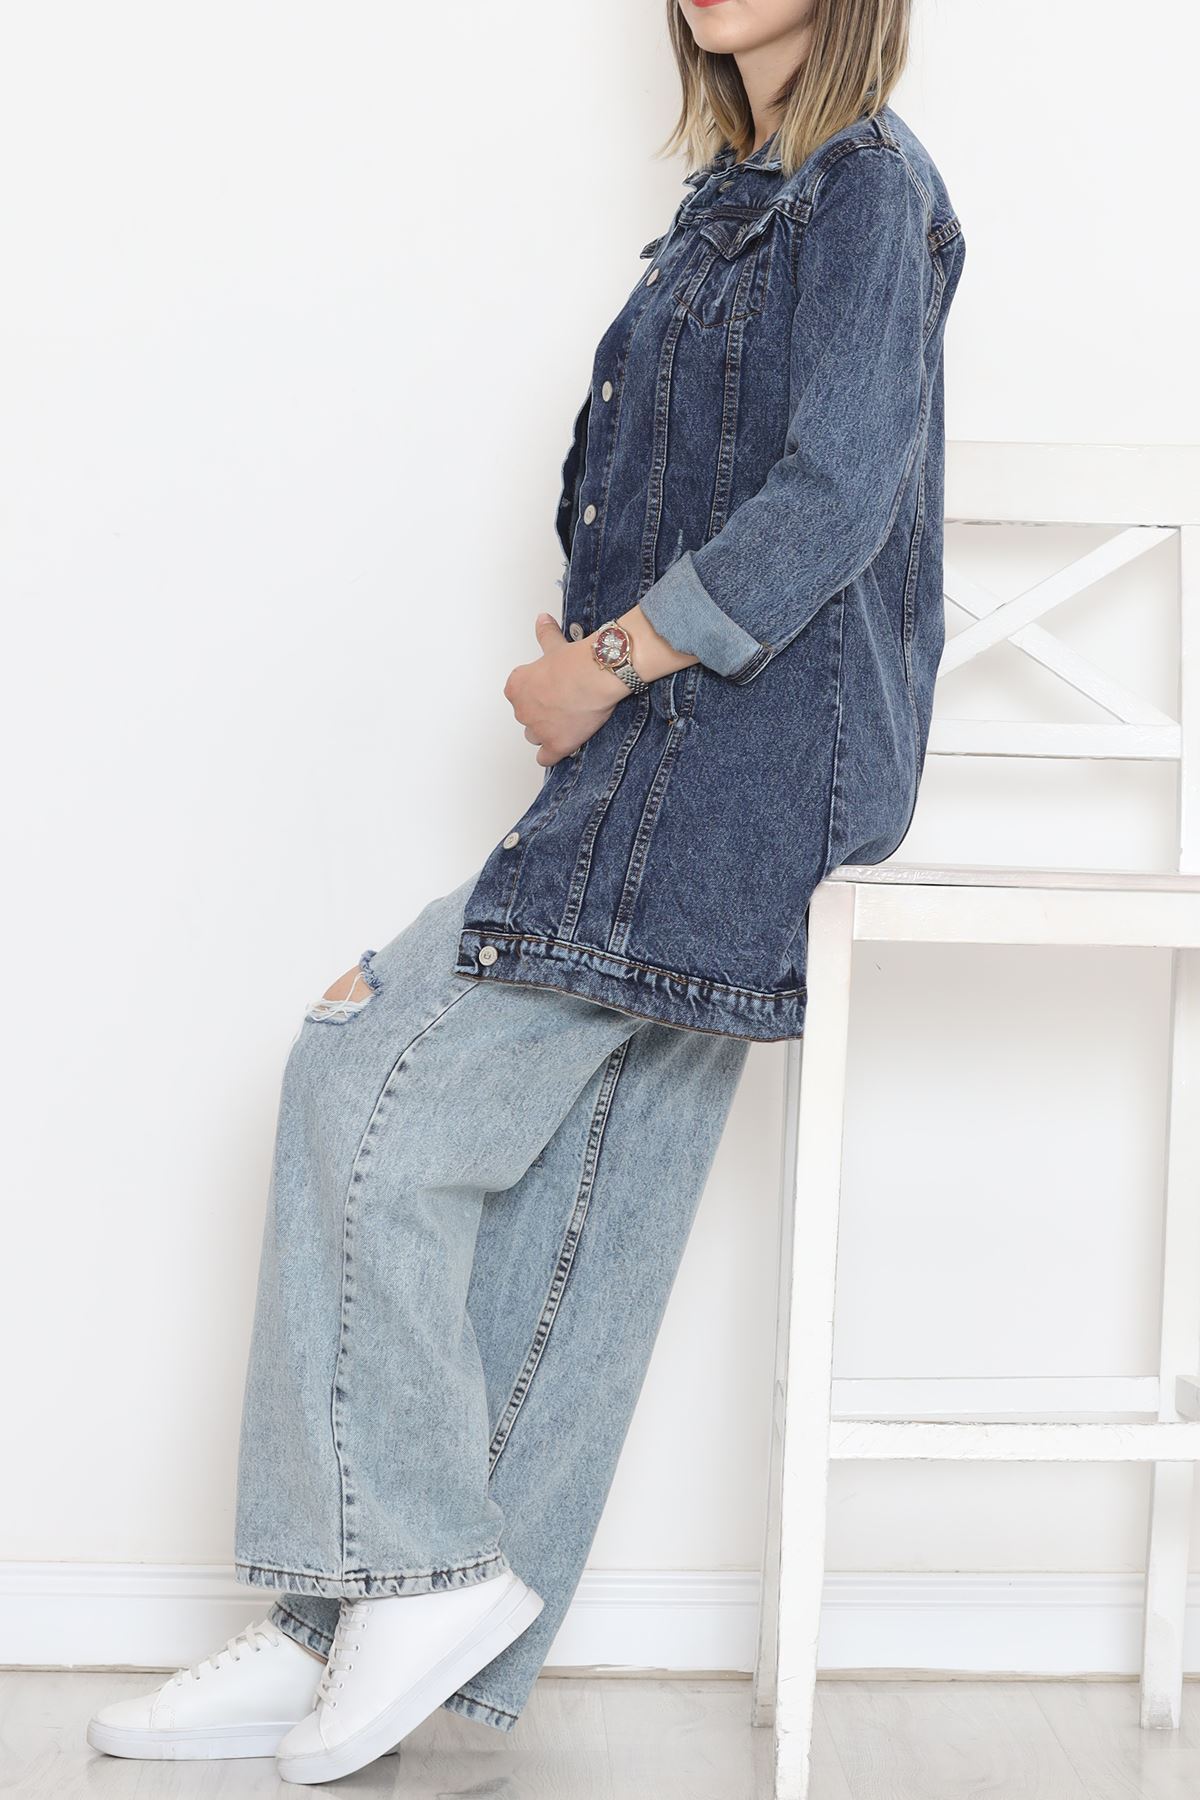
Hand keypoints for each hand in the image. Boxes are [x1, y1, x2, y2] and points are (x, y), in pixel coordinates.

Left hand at [504, 614, 625, 766]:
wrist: (597, 673)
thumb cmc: (577, 660)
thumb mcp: (555, 644)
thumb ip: (545, 634)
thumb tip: (542, 620)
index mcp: (516, 686)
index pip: (519, 696)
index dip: (536, 694)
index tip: (551, 690)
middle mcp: (521, 709)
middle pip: (527, 717)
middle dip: (542, 713)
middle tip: (563, 704)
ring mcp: (538, 729)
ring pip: (535, 736)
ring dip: (547, 732)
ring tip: (567, 722)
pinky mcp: (556, 745)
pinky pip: (545, 758)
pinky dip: (552, 755)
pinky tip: (561, 748)